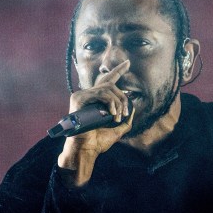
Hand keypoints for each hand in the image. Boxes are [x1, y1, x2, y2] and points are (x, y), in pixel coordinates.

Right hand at [57, 60, 132, 185]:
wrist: (87, 149)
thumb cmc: (98, 142)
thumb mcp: (118, 130)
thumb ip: (126, 119)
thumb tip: (133, 108)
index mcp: (95, 100)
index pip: (107, 80)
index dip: (118, 71)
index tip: (128, 63)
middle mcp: (87, 95)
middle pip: (110, 83)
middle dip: (122, 97)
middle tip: (124, 113)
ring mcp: (82, 96)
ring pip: (107, 88)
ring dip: (117, 102)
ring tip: (117, 116)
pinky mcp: (78, 99)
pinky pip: (100, 93)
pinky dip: (110, 102)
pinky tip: (111, 114)